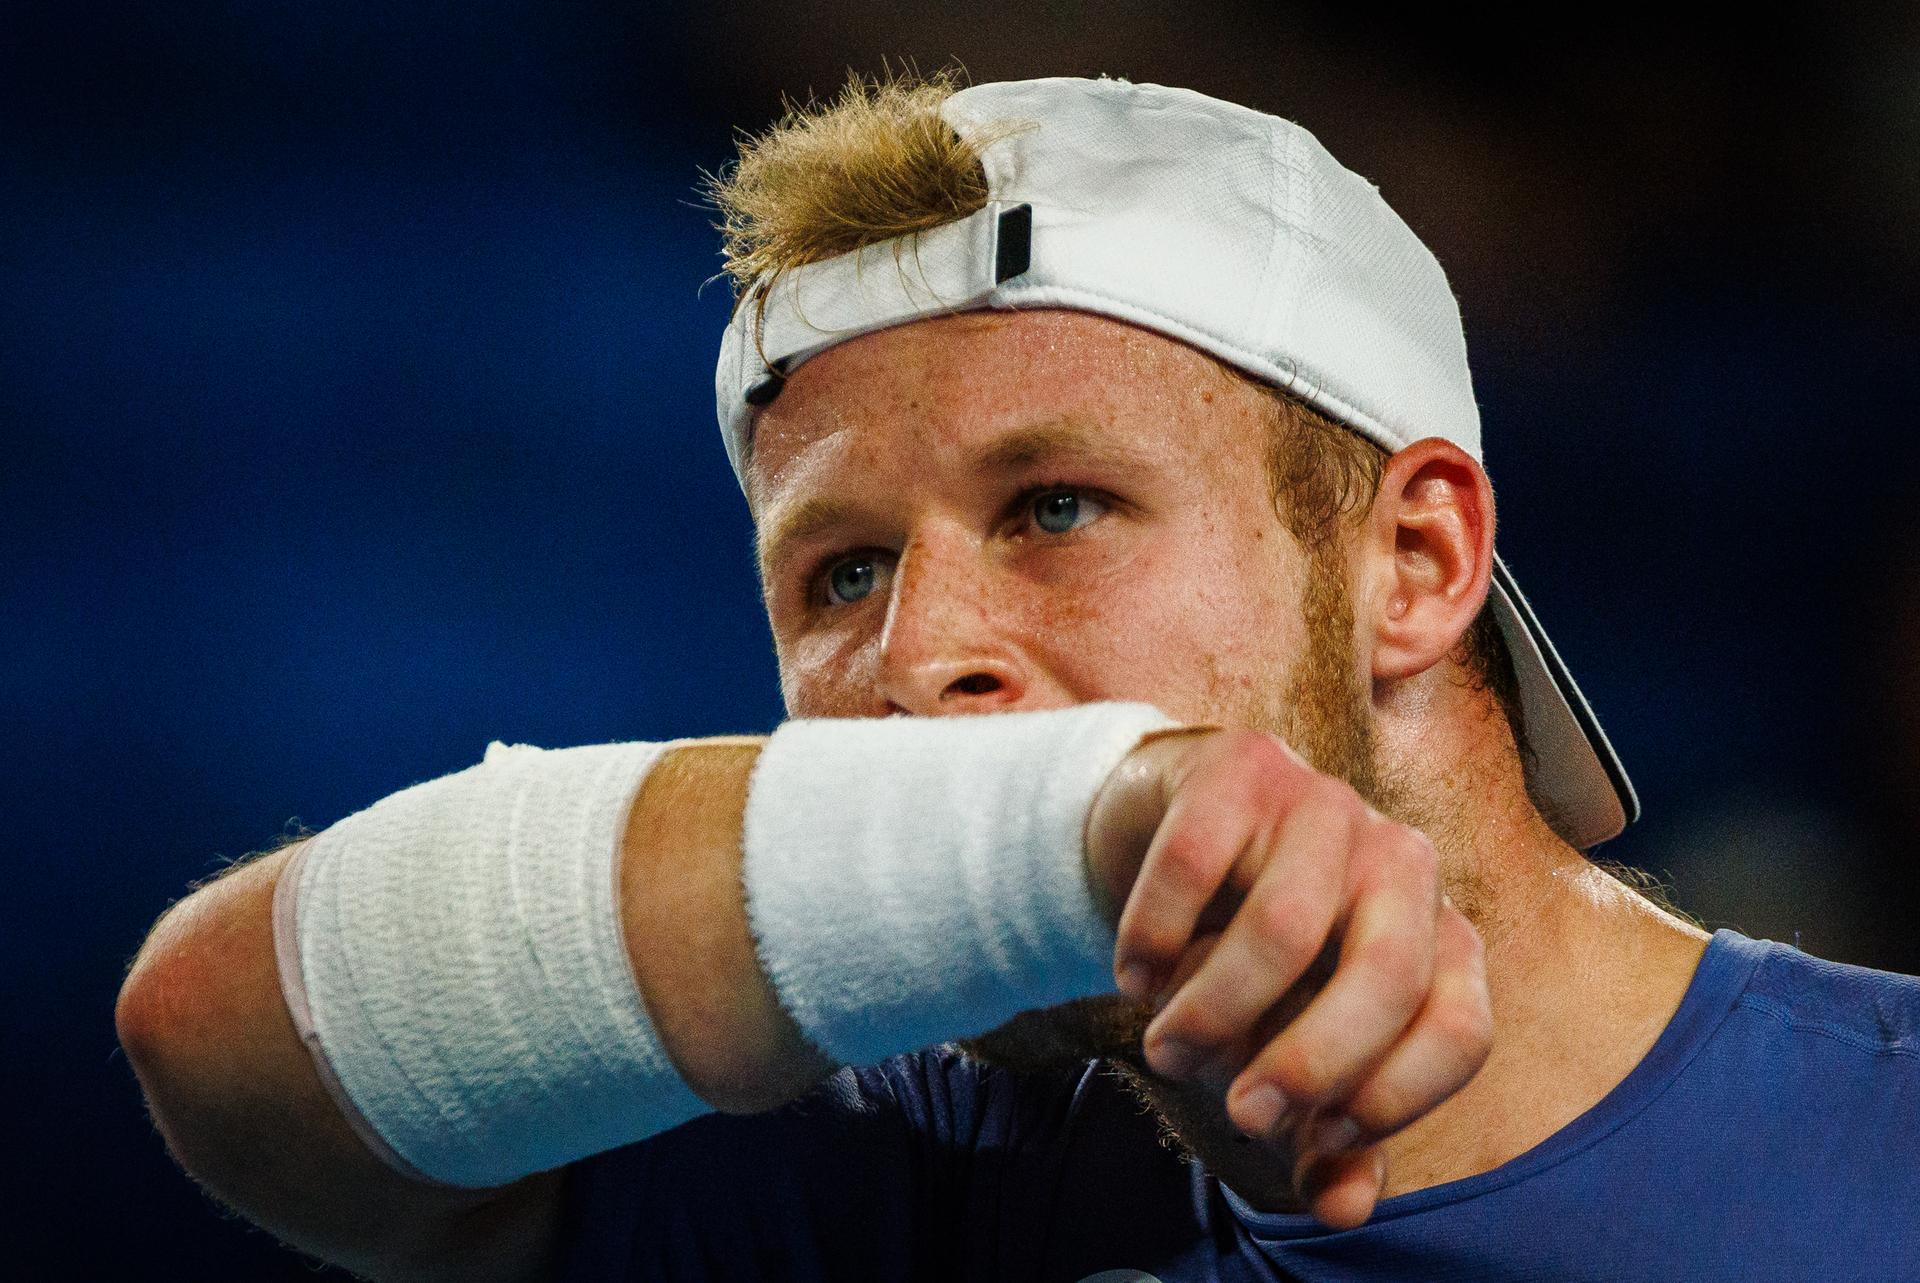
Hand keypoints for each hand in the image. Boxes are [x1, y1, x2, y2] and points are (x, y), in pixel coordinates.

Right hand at [1084, 727, 1492, 1228]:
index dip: (1395, 1098)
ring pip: (1282, 925)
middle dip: (1307, 1063)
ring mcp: (1327, 803)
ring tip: (1163, 1048)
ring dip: (1210, 1009)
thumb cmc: (1255, 956)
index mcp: (1439, 937)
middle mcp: (1402, 862)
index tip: (1317, 1142)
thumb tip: (1345, 1206)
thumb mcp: (1293, 1045)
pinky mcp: (1246, 764)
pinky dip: (1153, 936)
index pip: (1461, 1028)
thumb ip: (1328, 1132)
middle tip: (1239, 1115)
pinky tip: (1133, 972)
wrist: (1180, 825)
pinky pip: (1195, 863)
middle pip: (1387, 973)